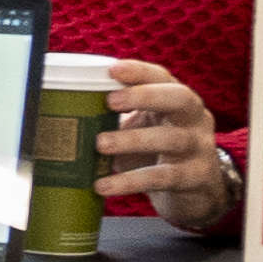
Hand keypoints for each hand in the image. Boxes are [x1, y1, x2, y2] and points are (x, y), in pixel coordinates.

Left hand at [98, 57, 236, 237]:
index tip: (113, 70)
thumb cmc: (160, 151)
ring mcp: (198, 148)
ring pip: (171, 139)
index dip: (140, 72)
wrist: (198, 191)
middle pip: (180, 98)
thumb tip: (64, 106)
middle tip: (110, 101)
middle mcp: (194, 120)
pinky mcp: (195, 178)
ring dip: (133, 139)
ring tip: (100, 144)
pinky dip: (130, 181)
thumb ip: (118, 115)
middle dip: (144, 96)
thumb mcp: (144, 127)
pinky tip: (103, 184)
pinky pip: (162, 178)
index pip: (164, 78)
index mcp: (179, 101)